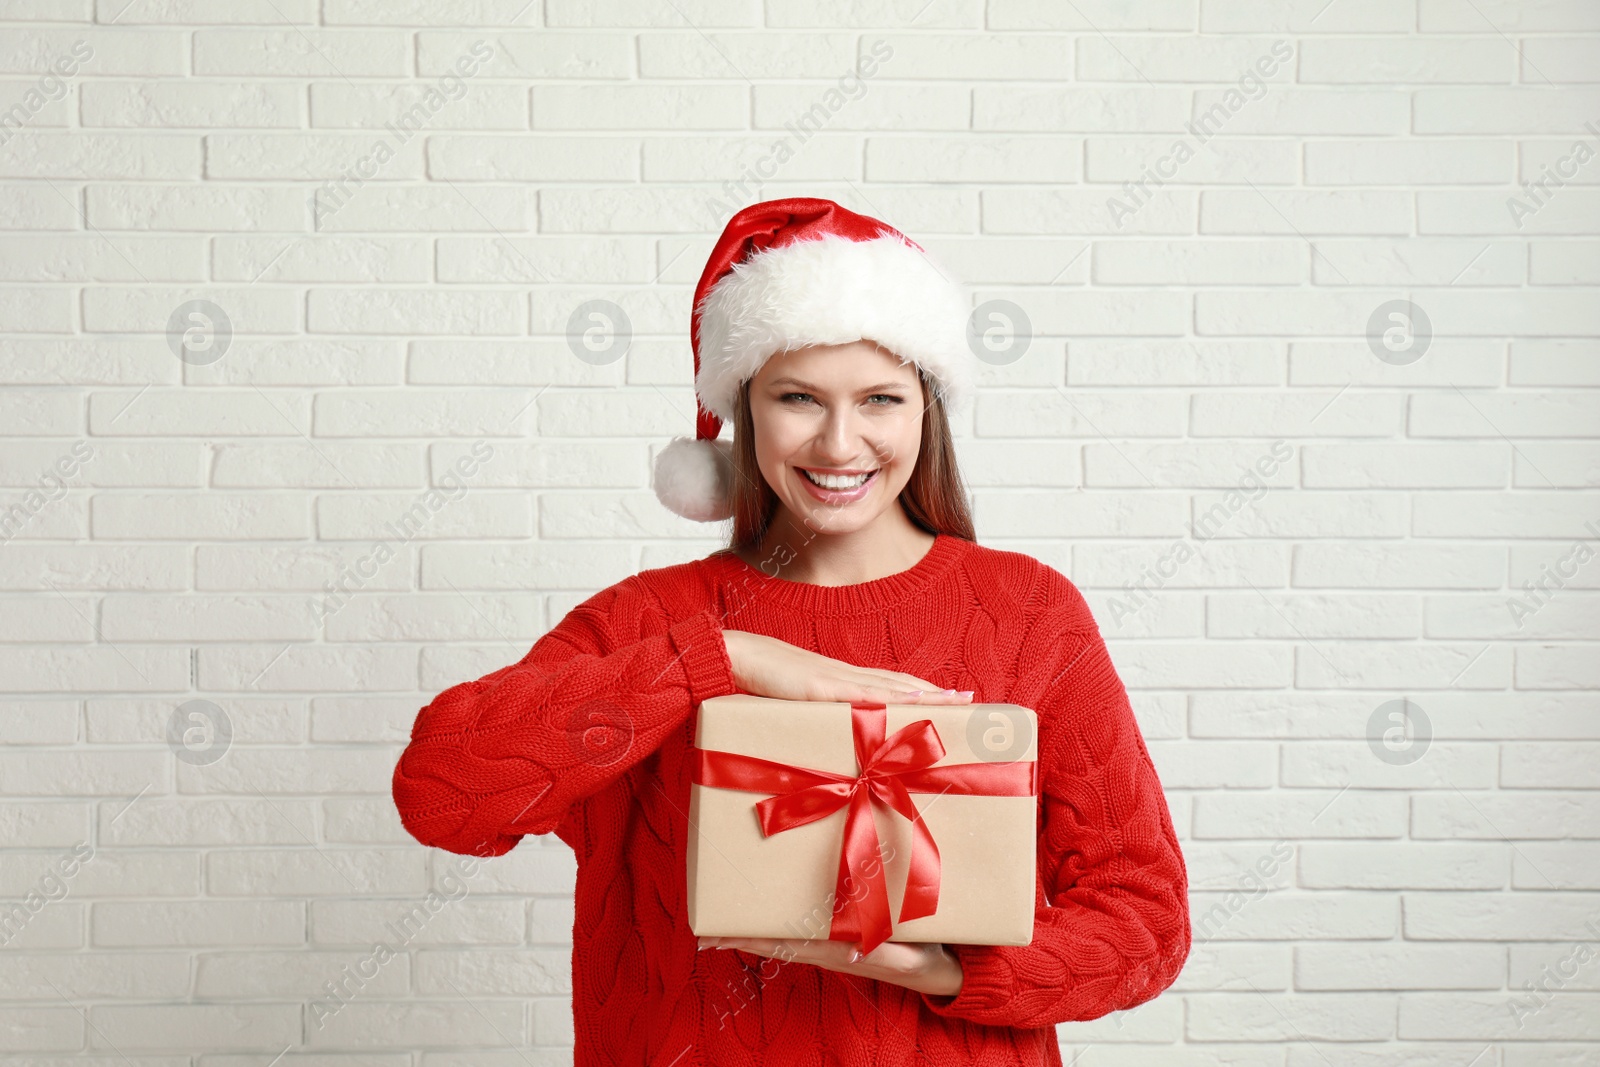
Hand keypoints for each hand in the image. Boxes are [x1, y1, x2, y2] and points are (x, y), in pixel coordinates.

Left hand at [697, 934, 963, 996]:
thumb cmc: (923, 956)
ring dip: (755, 934)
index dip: (749, 938)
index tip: (716, 938)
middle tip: (703, 935)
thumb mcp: (905, 952)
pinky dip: (781, 928)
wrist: (942, 969)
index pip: (783, 944)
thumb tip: (854, 951)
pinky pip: (803, 934)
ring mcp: (833, 946)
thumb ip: (881, 950)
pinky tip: (770, 921)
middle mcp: (828, 948)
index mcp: (836, 950)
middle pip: (775, 942)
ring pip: (785, 939)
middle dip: (739, 937)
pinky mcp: (843, 939)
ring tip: (724, 929)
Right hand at [722, 630, 973, 705]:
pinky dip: (891, 698)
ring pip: (891, 686)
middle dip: (935, 692)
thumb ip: (813, 712)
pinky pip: (864, 694)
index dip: (920, 689)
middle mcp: (845, 675)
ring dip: (925, 694)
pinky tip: (911, 702)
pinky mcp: (822, 686)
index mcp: (839, 679)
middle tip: (968, 698)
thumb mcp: (792, 701)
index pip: (889, 684)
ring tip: (954, 700)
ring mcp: (836, 679)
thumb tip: (828, 732)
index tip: (948, 696)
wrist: (735, 656)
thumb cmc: (758, 680)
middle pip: (900, 683)